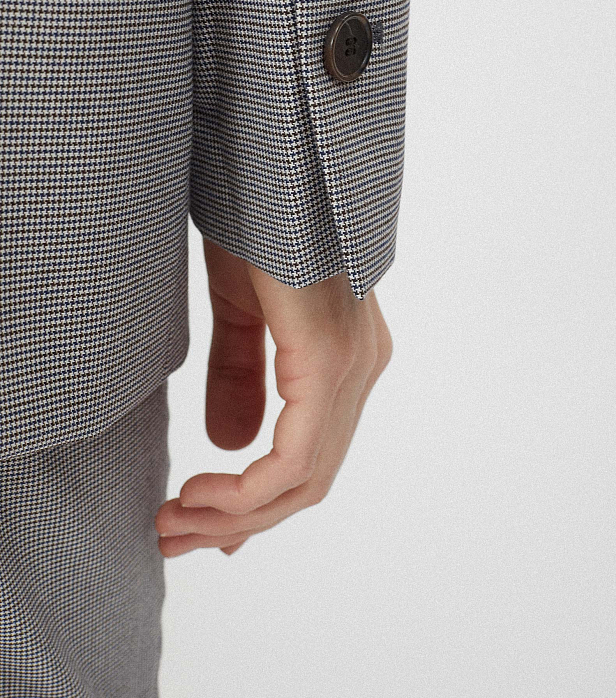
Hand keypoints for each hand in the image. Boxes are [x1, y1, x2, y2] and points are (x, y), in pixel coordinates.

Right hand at [155, 237, 392, 556]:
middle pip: (310, 479)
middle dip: (240, 519)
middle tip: (172, 535)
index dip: (257, 502)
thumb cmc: (263, 220)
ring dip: (236, 514)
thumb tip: (231, 444)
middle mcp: (362, 367)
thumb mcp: (242, 310)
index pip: (311, 455)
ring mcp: (354, 365)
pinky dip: (247, 491)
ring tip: (173, 523)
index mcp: (345, 356)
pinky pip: (296, 457)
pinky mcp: (330, 358)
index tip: (202, 524)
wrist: (278, 162)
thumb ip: (241, 375)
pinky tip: (200, 491)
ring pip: (305, 480)